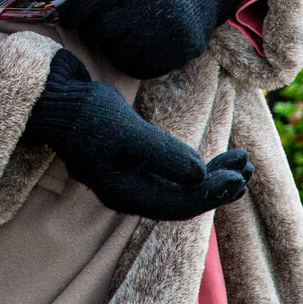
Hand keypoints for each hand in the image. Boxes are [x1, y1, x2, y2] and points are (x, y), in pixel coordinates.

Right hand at [22, 50, 250, 220]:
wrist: (53, 98)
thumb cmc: (86, 113)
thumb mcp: (126, 131)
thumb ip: (163, 154)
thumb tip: (201, 173)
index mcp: (126, 194)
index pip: (179, 205)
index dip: (212, 194)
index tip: (241, 178)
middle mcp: (129, 193)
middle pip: (183, 200)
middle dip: (217, 186)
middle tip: (249, 169)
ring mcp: (128, 179)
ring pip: (179, 187)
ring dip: (211, 175)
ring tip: (243, 161)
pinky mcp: (130, 162)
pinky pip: (170, 173)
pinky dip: (193, 166)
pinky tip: (212, 156)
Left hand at [56, 0, 253, 79]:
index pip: (88, 2)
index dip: (72, 14)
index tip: (67, 19)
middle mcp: (148, 4)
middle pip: (100, 30)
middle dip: (92, 32)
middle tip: (92, 31)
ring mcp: (166, 30)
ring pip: (117, 52)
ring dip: (112, 48)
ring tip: (117, 38)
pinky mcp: (180, 50)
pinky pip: (141, 67)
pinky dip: (132, 61)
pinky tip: (135, 48)